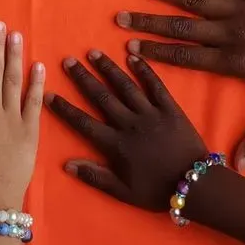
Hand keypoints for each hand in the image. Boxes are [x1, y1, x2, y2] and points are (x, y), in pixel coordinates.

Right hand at [47, 51, 206, 210]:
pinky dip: (144, 70)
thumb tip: (67, 164)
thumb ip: (95, 176)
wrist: (195, 185)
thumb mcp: (123, 192)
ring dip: (108, 68)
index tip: (49, 94)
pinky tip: (133, 56)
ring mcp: (151, 114)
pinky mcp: (170, 108)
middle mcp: (130, 124)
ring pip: (125, 86)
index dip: (65, 109)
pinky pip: (155, 85)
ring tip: (94, 53)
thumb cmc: (157, 190)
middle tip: (69, 61)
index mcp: (116, 145)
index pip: (84, 123)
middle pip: (102, 97)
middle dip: (83, 78)